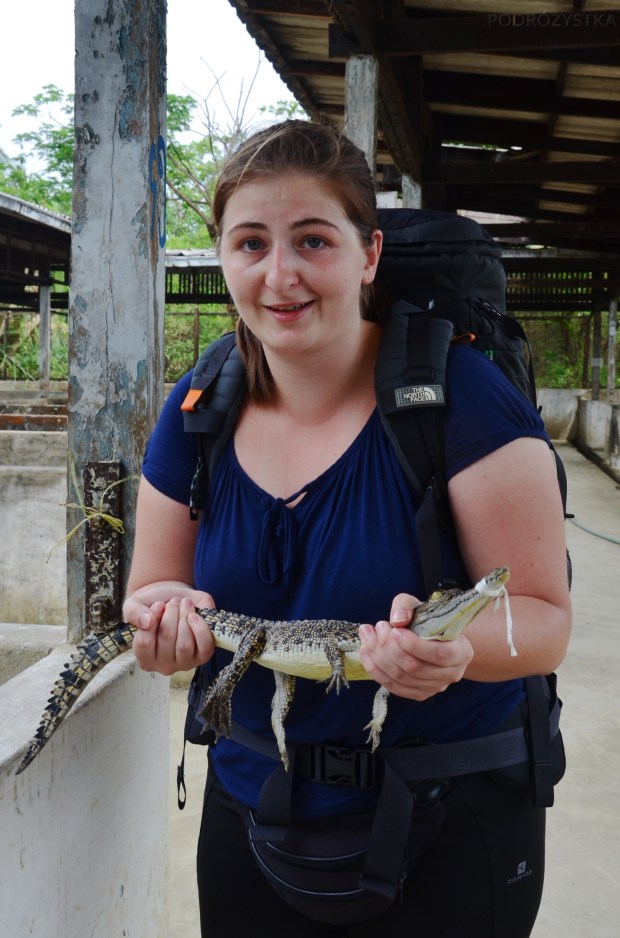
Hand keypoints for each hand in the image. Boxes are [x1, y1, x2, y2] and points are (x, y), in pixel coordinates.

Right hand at [123, 582, 215, 675]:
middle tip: (173, 602)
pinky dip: (201, 628)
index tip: (158, 604)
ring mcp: (184, 663)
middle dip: (171, 614)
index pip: (144, 643)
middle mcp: (163, 666)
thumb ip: (135, 613)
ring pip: (185, 644)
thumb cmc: (153, 607)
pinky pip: (205, 647)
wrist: (174, 602)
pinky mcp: (202, 657)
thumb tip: (147, 621)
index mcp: (144, 657)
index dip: (152, 620)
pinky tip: (195, 614)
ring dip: (185, 617)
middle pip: (166, 640)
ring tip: (184, 603)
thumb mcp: (136, 605)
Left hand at [358, 592, 473, 700]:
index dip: (413, 645)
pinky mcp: (418, 694)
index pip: (438, 654)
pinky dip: (376, 670)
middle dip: (389, 647)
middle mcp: (451, 674)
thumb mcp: (420, 606)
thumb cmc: (429, 621)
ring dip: (378, 656)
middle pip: (415, 668)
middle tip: (377, 627)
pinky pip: (393, 687)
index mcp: (461, 652)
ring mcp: (435, 688)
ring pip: (401, 678)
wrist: (435, 640)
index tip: (393, 630)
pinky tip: (366, 652)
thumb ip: (407, 606)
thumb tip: (397, 620)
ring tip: (367, 635)